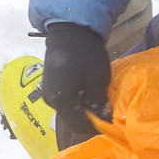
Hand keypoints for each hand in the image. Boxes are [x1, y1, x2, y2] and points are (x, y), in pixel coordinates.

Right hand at [37, 21, 111, 145]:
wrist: (69, 31)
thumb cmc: (85, 54)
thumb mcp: (98, 78)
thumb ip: (99, 101)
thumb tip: (104, 118)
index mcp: (62, 101)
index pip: (78, 125)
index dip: (95, 127)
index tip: (110, 124)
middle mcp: (51, 101)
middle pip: (72, 119)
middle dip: (89, 118)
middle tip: (105, 112)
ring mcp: (48, 92)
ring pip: (68, 110)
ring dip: (83, 109)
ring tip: (98, 101)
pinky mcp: (49, 85)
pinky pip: (64, 100)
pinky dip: (77, 101)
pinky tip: (88, 92)